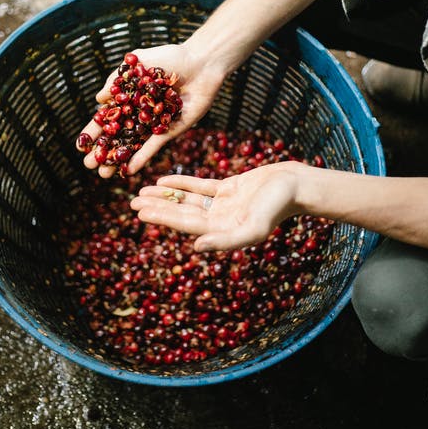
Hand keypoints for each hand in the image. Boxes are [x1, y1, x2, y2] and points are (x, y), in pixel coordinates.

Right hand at [77, 42, 224, 177]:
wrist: (201, 63)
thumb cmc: (171, 57)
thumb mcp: (139, 62)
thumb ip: (117, 79)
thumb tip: (99, 99)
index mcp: (129, 98)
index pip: (107, 118)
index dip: (94, 132)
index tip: (80, 146)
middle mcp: (139, 114)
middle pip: (117, 136)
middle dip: (102, 151)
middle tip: (89, 165)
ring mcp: (154, 124)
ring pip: (132, 145)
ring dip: (118, 160)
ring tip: (103, 174)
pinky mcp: (170, 130)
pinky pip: (153, 147)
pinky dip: (141, 158)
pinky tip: (129, 170)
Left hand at [130, 162, 305, 251]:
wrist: (295, 185)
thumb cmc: (277, 207)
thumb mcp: (253, 228)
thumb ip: (225, 241)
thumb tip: (195, 248)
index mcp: (223, 232)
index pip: (185, 225)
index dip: (162, 218)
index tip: (140, 212)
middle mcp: (220, 221)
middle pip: (182, 213)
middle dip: (157, 208)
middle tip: (132, 202)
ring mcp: (223, 205)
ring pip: (187, 200)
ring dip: (166, 196)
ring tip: (142, 191)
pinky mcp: (229, 189)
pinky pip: (200, 187)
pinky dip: (182, 183)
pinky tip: (164, 180)